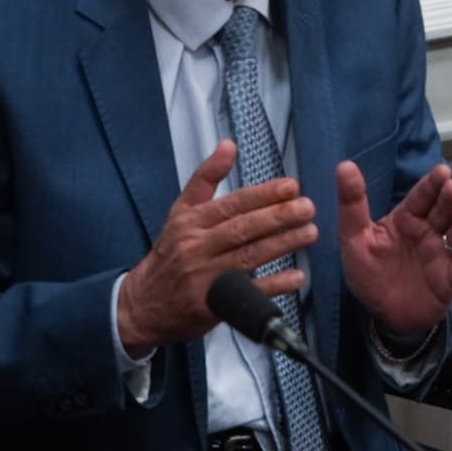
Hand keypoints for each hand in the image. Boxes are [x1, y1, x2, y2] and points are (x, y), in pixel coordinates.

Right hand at [117, 140, 316, 354]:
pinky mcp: (210, 305)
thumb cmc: (170, 253)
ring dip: (282, 244)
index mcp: (191, 222)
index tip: (291, 187)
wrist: (142, 305)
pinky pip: (247, 293)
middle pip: (242, 229)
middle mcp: (196, 247)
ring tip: (309, 232)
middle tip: (307, 207)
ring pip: (248, 257)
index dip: (263, 195)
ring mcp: (203, 277)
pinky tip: (296, 276)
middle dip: (278, 217)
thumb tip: (228, 145)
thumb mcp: (181, 212)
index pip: (233, 204)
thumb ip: (206, 178)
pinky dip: (273, 285)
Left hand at [337, 161, 451, 335]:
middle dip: (450, 199)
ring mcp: (442, 256)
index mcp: (407, 219)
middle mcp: (429, 233)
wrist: (382, 315)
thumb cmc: (370, 273)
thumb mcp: (354, 238)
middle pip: (443, 212)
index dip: (432, 184)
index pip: (422, 197)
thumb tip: (345, 165)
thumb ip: (352, 204)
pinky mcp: (450, 281)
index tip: (441, 171)